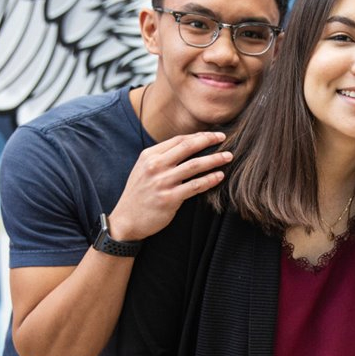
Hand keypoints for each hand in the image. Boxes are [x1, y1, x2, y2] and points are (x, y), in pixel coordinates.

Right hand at [105, 131, 230, 241]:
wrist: (126, 221)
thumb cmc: (139, 194)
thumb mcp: (144, 169)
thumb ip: (162, 158)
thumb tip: (187, 147)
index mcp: (149, 156)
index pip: (178, 140)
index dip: (198, 136)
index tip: (213, 135)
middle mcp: (155, 166)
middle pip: (187, 147)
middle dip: (208, 140)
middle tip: (224, 138)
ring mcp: (162, 182)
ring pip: (194, 165)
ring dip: (214, 159)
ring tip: (228, 157)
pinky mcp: (169, 198)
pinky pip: (195, 186)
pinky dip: (209, 180)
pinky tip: (219, 176)